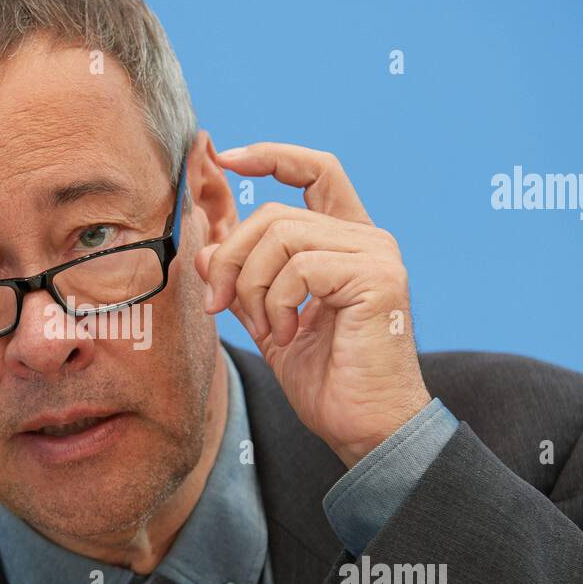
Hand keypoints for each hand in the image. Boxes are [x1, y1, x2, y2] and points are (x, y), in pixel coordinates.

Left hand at [196, 141, 431, 468]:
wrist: (365, 427)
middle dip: (232, 256)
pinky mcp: (376, 276)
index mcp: (346, 243)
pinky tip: (287, 334)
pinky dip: (277, 302)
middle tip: (216, 301)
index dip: (271, 156)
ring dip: (252, 286)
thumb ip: (243, 281)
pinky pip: (299, 266)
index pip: (315, 171)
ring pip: (282, 235)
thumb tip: (206, 247)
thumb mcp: (269, 321)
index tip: (226, 158)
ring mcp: (375, 255)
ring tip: (266, 328)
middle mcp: (368, 239)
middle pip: (276, 212)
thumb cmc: (328, 381)